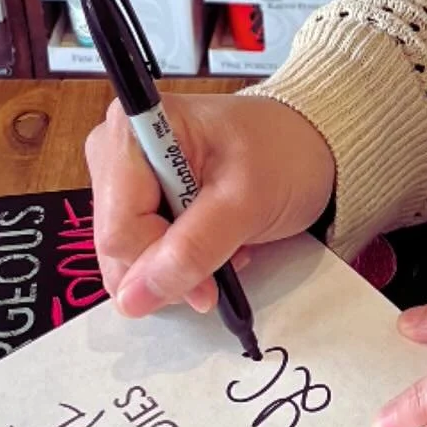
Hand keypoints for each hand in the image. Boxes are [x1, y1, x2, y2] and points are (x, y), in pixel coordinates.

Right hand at [86, 95, 335, 318]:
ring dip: (176, 266)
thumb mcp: (245, 204)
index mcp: (134, 128)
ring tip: (224, 243)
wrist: (311, 142)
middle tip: (222, 259)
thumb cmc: (284, 154)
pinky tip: (213, 242)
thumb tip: (134, 299)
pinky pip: (140, 249)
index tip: (207, 282)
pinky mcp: (138, 196)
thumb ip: (190, 251)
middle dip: (167, 267)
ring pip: (124, 254)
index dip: (159, 265)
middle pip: (116, 243)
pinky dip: (177, 259)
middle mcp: (116, 146)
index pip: (120, 227)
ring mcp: (124, 173)